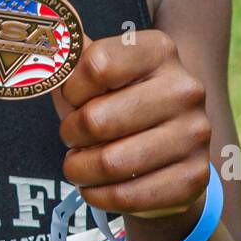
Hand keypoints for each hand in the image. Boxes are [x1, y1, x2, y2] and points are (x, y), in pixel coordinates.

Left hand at [50, 29, 211, 218]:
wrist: (165, 152)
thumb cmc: (117, 104)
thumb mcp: (94, 74)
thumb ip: (68, 57)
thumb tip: (44, 43)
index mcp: (159, 50)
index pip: (96, 65)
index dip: (71, 88)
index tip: (74, 98)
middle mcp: (185, 89)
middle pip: (97, 119)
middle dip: (71, 134)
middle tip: (72, 138)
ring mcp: (195, 135)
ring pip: (110, 163)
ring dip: (80, 169)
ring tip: (79, 165)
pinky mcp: (194, 178)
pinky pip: (127, 196)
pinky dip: (98, 195)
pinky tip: (97, 186)